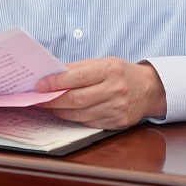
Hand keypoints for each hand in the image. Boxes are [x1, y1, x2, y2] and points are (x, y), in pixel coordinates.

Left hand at [35, 58, 166, 129]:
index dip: (56, 82)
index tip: (40, 85)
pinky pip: (88, 123)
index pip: (78, 77)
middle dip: (53, 100)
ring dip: (59, 111)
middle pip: (76, 99)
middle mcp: (114, 90)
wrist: (149, 89)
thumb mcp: (103, 62)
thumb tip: (52, 75)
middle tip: (37, 99)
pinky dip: (73, 118)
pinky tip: (63, 113)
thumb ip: (78, 68)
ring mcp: (116, 109)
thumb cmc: (121, 73)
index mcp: (110, 70)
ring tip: (46, 106)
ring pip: (80, 114)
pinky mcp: (116, 123)